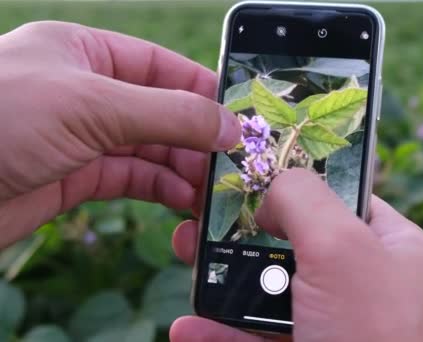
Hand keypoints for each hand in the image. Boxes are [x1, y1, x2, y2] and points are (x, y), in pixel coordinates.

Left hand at [0, 21, 239, 247]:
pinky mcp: (75, 178)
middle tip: (233, 164)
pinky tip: (184, 201)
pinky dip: (161, 189)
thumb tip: (228, 125)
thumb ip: (167, 113)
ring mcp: (81, 137)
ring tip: (214, 191)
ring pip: (150, 149)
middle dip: (197, 138)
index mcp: (85, 53)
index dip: (202, 91)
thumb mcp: (90, 105)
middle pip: (160, 112)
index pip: (160, 67)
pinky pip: (132, 179)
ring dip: (185, 169)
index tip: (239, 118)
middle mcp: (86, 93)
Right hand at [171, 169, 422, 341]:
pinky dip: (221, 334)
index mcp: (395, 251)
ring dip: (225, 281)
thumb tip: (273, 185)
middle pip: (297, 244)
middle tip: (202, 217)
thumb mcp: (342, 248)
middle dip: (245, 231)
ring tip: (185, 259)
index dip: (296, 182)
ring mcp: (337, 330)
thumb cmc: (373, 338)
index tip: (248, 174)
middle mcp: (369, 288)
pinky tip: (187, 330)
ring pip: (272, 295)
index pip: (343, 198)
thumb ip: (305, 198)